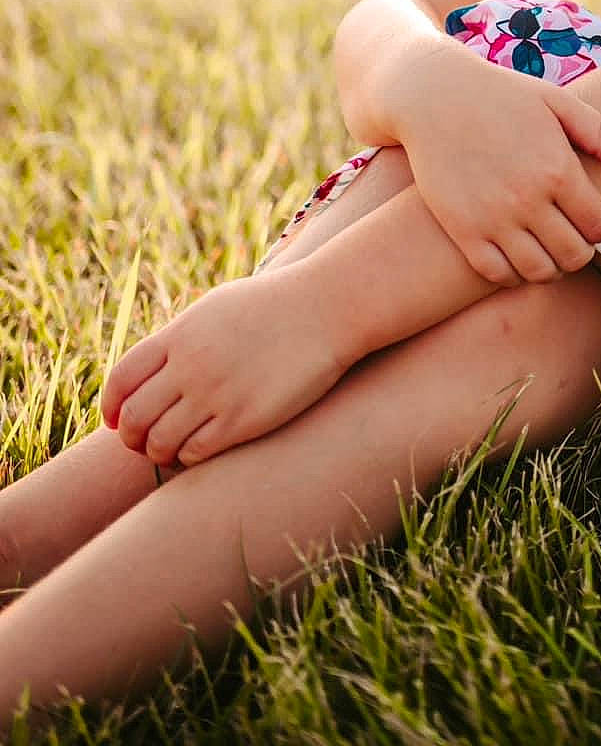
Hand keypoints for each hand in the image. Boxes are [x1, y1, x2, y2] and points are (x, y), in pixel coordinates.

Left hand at [101, 268, 346, 467]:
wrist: (327, 308)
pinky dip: (187, 458)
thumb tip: (155, 368)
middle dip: (131, 437)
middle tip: (143, 442)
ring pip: (159, 442)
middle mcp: (190, 365)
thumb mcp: (217, 308)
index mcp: (180, 334)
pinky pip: (195, 453)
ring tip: (170, 451)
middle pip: (134, 417)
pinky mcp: (243, 419)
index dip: (110, 406)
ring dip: (158, 453)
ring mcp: (215, 393)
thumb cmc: (275, 305)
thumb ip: (182, 338)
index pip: (121, 379)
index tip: (115, 420)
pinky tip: (200, 450)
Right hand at [393, 42, 600, 288]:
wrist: (434, 96)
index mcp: (557, 168)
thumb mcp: (556, 102)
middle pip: (574, 255)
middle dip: (581, 249)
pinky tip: (516, 253)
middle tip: (572, 234)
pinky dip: (513, 273)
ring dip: (551, 266)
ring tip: (547, 247)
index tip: (593, 216)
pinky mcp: (463, 230)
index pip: (600, 225)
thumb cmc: (501, 95)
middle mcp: (528, 199)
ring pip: (539, 271)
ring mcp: (493, 219)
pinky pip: (497, 274)